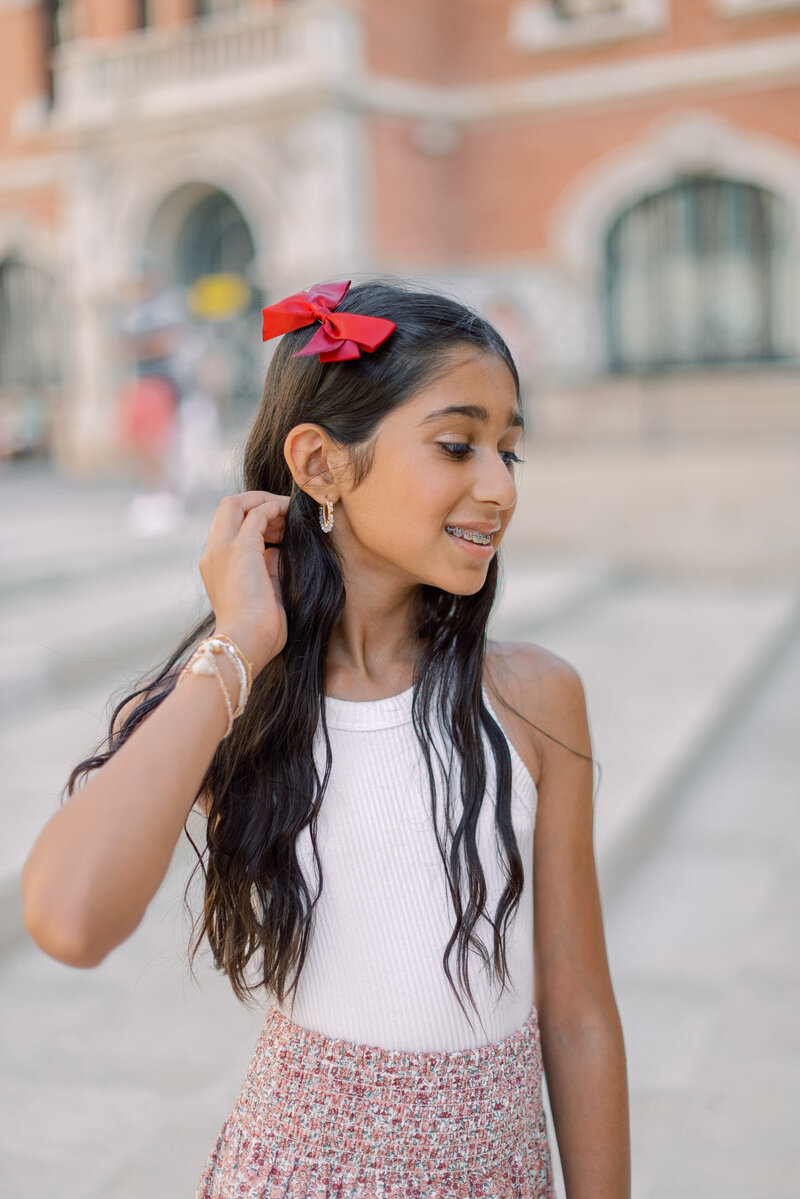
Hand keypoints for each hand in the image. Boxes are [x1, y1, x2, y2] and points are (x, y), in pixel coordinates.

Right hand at [198, 490, 289, 674]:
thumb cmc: (259, 628)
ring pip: (236, 503)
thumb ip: (267, 566)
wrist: (248, 642)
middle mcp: (213, 552)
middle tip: (284, 512)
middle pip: (228, 507)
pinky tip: (291, 515)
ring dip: (266, 502)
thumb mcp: (263, 589)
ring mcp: (223, 548)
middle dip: (258, 502)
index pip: (229, 526)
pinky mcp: (240, 548)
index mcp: (215, 565)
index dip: (254, 520)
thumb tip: (278, 549)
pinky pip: (257, 514)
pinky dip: (274, 508)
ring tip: (290, 512)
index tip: (279, 530)